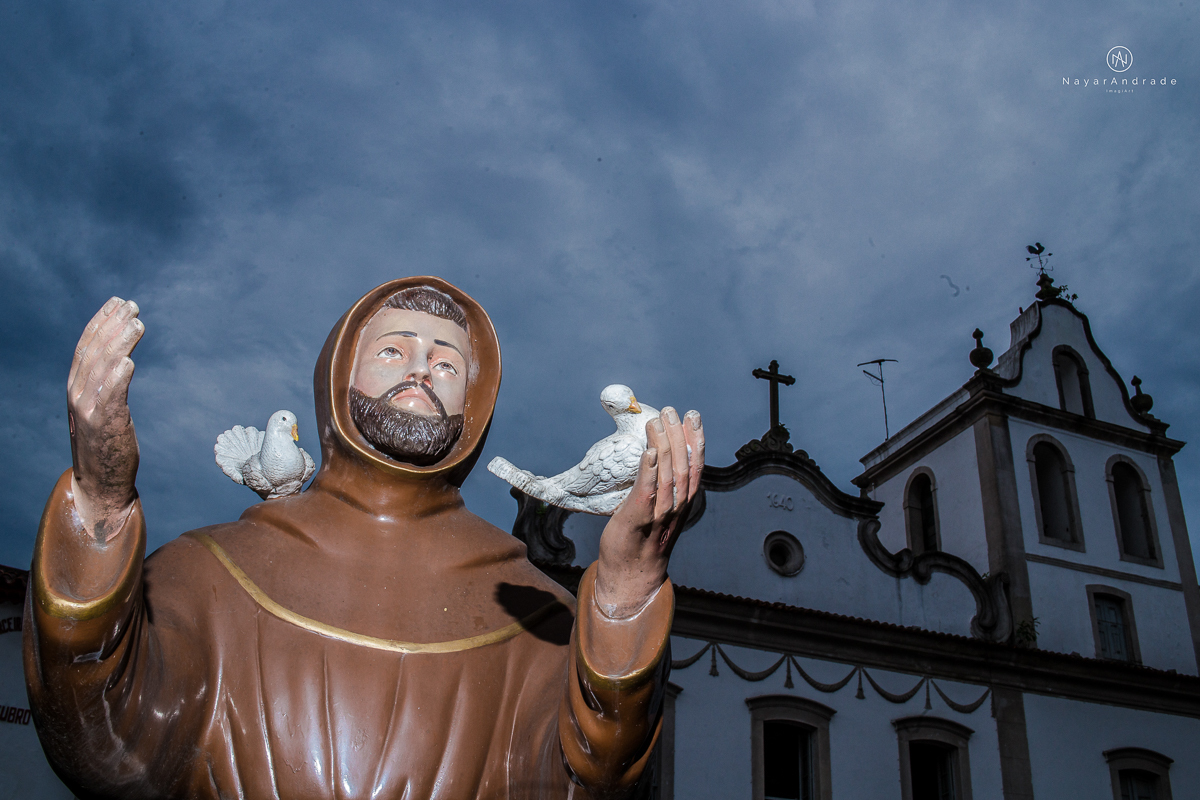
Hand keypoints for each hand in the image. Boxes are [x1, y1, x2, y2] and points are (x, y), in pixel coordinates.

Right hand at [67, 297, 143, 540]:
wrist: (100, 483)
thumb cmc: (106, 445)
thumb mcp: (101, 408)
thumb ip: (106, 384)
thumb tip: (122, 357)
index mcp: (76, 388)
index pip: (87, 347)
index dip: (102, 322)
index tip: (119, 303)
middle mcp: (78, 395)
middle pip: (94, 351)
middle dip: (112, 325)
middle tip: (132, 306)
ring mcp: (90, 410)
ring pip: (102, 368)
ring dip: (120, 343)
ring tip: (137, 324)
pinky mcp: (105, 425)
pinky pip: (110, 396)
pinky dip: (118, 377)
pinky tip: (129, 361)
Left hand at [595, 407, 703, 617]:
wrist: (631, 575)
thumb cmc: (641, 538)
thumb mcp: (657, 509)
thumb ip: (661, 486)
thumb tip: (659, 454)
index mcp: (683, 503)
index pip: (694, 466)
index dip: (695, 440)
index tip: (693, 416)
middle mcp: (676, 508)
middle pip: (683, 466)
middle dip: (678, 435)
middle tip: (671, 410)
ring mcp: (658, 515)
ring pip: (667, 476)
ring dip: (664, 446)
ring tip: (656, 421)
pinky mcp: (638, 520)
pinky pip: (647, 492)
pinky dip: (650, 470)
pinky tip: (649, 451)